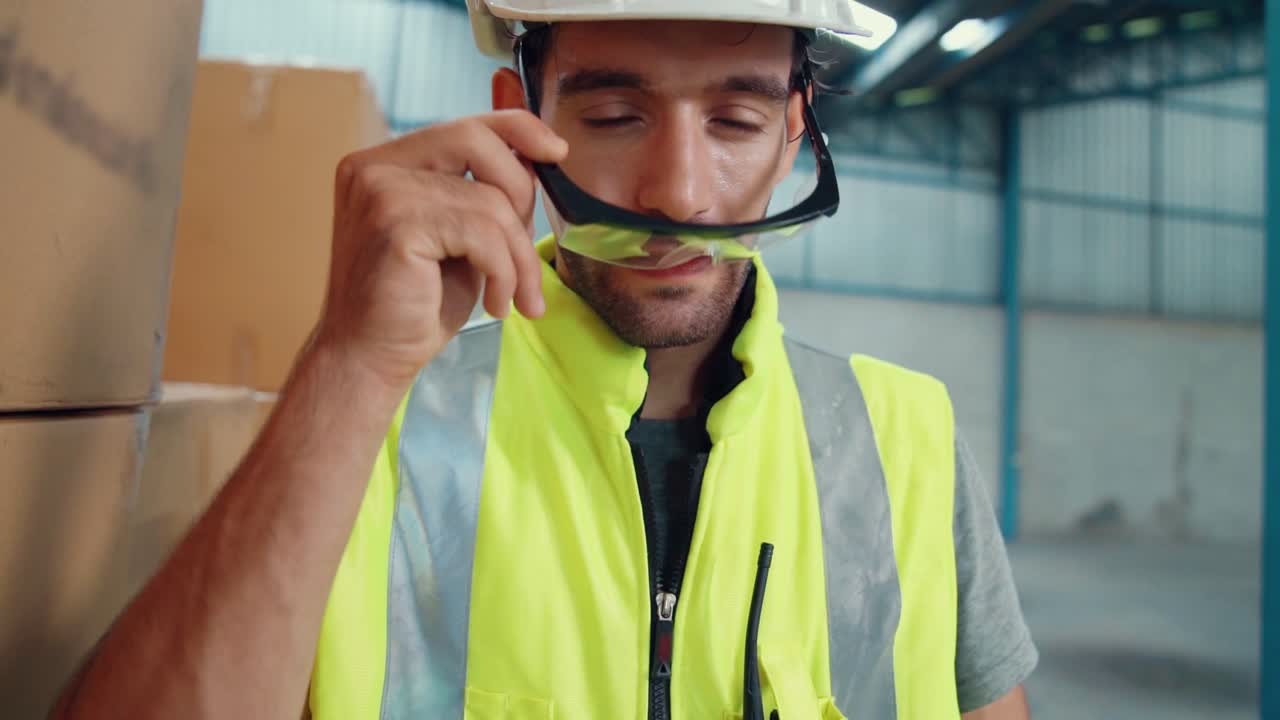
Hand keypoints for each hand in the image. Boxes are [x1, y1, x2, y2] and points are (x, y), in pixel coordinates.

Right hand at [311, 109, 567, 394]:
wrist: (369, 359)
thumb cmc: (416, 303)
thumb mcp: (459, 236)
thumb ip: (483, 191)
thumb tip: (539, 149)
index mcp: (385, 162)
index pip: (464, 125)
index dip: (518, 128)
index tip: (558, 151)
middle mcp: (374, 166)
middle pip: (476, 141)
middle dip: (521, 193)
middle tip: (526, 255)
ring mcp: (380, 191)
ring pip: (489, 200)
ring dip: (517, 256)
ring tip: (514, 296)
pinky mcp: (395, 224)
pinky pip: (482, 233)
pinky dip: (503, 272)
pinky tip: (495, 303)